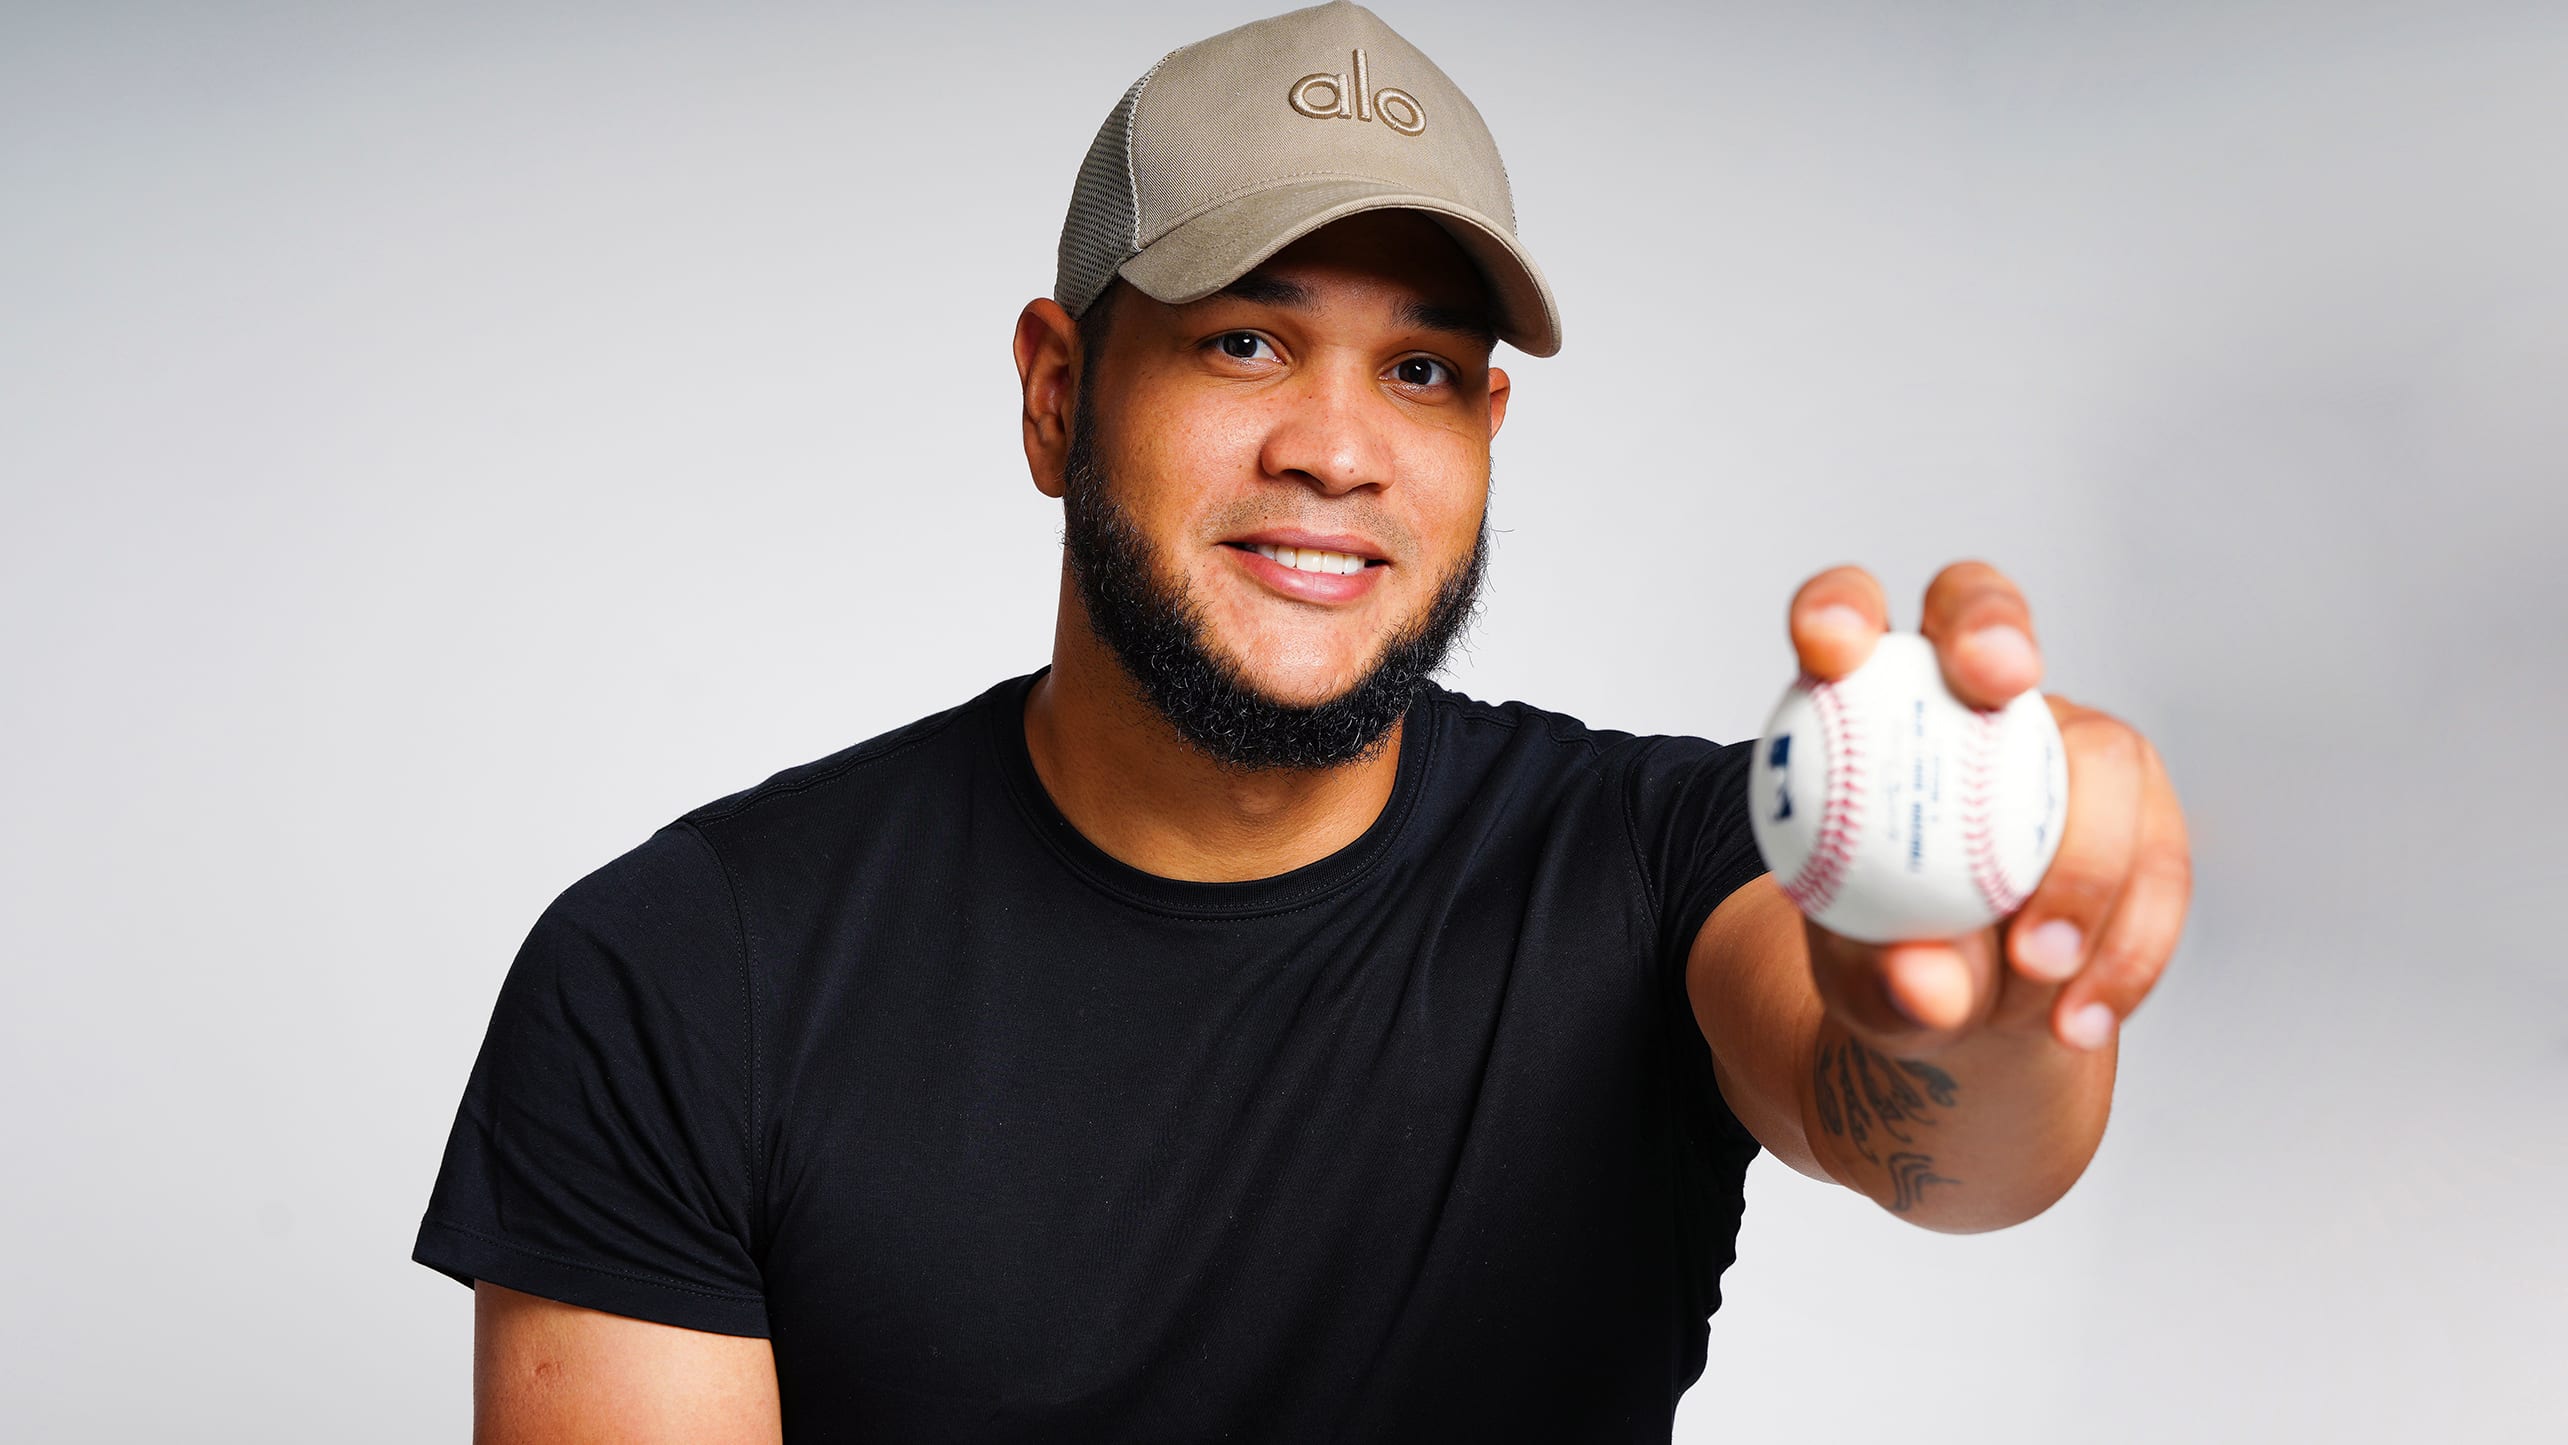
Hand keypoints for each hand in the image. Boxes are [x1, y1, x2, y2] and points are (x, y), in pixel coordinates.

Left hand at [1785, 562, 2191, 1056]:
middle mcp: (1970, 697)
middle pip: (1982, 611)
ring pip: (2104, 754)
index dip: (1839, 609)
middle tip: (2001, 684)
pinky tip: (2080, 1017)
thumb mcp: (1858, 985)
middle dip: (1992, 626)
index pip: (1844, 620)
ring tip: (2035, 974)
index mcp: (1867, 706)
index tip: (1831, 652)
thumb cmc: (1885, 966)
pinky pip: (2158, 860)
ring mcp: (2065, 742)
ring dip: (2083, 867)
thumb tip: (1925, 985)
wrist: (1964, 1012)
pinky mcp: (2145, 807)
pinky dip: (2126, 945)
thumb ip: (1875, 980)